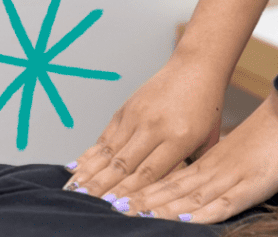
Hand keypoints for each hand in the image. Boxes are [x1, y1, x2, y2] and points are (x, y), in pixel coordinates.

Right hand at [64, 54, 224, 200]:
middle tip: (85, 208)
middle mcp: (155, 126)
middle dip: (102, 190)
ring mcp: (138, 115)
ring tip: (72, 195)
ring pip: (109, 152)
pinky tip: (76, 170)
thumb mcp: (204, 139)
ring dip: (89, 175)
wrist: (196, 65)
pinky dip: (90, 156)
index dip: (129, 195)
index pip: (148, 174)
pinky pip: (106, 137)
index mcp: (179, 137)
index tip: (114, 211)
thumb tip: (166, 198)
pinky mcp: (127, 108)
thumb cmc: (205, 105)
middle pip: (123, 165)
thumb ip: (186, 167)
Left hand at [115, 90, 277, 222]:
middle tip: (110, 206)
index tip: (116, 197)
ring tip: (131, 212)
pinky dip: (201, 213)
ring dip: (159, 207)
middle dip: (141, 200)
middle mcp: (212, 168)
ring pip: (188, 195)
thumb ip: (215, 167)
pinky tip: (184, 219)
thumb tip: (195, 181)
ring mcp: (229, 176)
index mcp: (208, 161)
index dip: (143, 190)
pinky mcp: (249, 185)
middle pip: (171, 188)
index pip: (169, 178)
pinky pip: (221, 203)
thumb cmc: (267, 136)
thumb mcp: (235, 152)